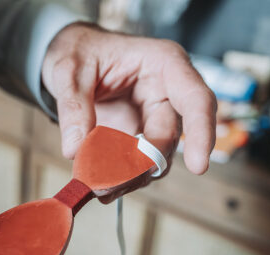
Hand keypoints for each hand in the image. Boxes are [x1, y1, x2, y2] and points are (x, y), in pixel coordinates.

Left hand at [42, 23, 216, 175]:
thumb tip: (75, 149)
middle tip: (107, 185)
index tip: (198, 166)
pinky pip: (139, 165)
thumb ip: (73, 106)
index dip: (201, 132)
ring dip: (130, 178)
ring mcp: (154, 118)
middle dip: (141, 167)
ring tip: (99, 188)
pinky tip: (101, 185)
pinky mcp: (140, 138)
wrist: (71, 58)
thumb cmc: (79, 50)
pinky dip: (121, 178)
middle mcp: (167, 93)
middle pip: (169, 139)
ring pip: (156, 159)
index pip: (196, 99)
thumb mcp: (68, 69)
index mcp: (164, 64)